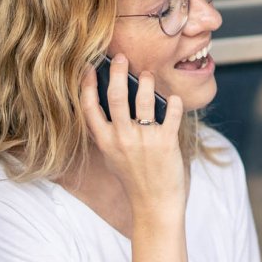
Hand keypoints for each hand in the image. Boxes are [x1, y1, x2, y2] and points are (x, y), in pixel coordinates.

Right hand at [79, 54, 186, 211]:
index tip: (88, 67)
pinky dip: (174, 102)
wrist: (154, 204)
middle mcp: (122, 138)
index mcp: (105, 141)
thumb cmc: (134, 178)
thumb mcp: (112, 156)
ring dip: (147, 81)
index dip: (87, 85)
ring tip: (148, 75)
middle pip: (116, 96)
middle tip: (121, 57)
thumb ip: (108, 132)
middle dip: (118, 72)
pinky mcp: (166, 142)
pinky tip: (174, 98)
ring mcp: (144, 140)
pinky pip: (171, 112)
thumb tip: (108, 102)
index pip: (89, 107)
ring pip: (144, 99)